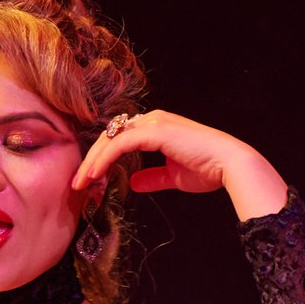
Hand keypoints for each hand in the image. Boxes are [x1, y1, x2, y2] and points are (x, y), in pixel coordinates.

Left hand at [71, 109, 288, 220]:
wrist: (229, 165)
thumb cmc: (207, 169)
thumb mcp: (172, 176)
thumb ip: (152, 177)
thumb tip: (133, 182)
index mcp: (155, 127)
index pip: (118, 140)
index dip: (100, 159)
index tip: (87, 181)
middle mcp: (152, 120)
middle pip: (109, 137)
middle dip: (90, 160)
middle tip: (75, 183)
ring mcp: (153, 123)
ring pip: (110, 138)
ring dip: (92, 161)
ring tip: (80, 183)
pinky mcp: (155, 131)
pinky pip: (119, 143)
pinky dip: (104, 159)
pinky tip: (94, 175)